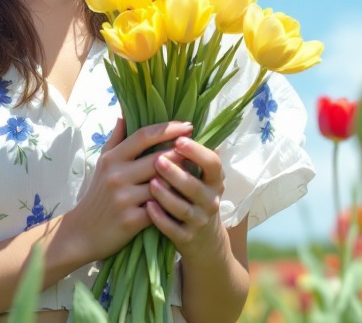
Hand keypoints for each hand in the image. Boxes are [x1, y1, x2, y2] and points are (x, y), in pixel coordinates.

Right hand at [62, 118, 193, 263]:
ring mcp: (124, 198)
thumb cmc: (97, 195)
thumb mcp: (101, 164)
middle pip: (158, 158)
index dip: (168, 129)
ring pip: (163, 184)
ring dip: (181, 179)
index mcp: (112, 159)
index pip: (144, 136)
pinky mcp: (131, 220)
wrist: (83, 232)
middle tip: (198, 150)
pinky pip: (160, 209)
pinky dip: (172, 203)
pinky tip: (184, 200)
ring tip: (195, 174)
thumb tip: (124, 114)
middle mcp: (117, 175)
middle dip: (181, 153)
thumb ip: (115, 139)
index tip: (188, 126)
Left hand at [146, 136, 227, 260]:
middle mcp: (210, 200)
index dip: (197, 151)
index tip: (179, 139)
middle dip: (177, 172)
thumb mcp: (198, 177)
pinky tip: (148, 207)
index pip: (212, 163)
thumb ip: (188, 154)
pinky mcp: (187, 238)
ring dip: (166, 195)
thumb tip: (175, 120)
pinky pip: (174, 229)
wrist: (203, 241)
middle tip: (157, 159)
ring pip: (183, 208)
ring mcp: (199, 220)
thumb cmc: (193, 198)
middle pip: (195, 186)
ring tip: (150, 183)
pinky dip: (161, 219)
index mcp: (213, 180)